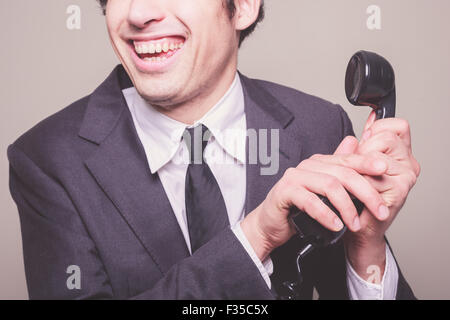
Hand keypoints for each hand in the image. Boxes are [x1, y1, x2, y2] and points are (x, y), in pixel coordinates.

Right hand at [241, 136, 389, 260]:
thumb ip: (339, 172)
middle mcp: (308, 166)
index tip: (386, 171)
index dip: (367, 164)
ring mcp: (295, 177)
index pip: (348, 160)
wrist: (270, 224)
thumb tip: (354, 144)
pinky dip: (326, 214)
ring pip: (330, 185)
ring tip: (355, 224)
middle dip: (366, 192)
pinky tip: (335, 225)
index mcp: (319, 163)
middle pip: (343, 173)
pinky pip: (310, 201)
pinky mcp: (285, 192)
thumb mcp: (324, 192)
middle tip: (380, 211)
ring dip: (347, 207)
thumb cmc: (297, 208)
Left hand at [344, 112, 419, 279]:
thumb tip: (367, 122)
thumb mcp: (356, 164)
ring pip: (377, 156)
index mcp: (401, 154)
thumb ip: (360, 144)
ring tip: (357, 181)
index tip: (365, 141)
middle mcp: (408, 164)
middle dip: (364, 150)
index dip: (377, 130)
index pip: (397, 125)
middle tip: (358, 167)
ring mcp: (406, 178)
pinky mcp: (399, 190)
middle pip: (386, 138)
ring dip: (359, 167)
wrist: (357, 229)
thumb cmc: (357, 198)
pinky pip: (371, 176)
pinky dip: (358, 183)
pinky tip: (358, 193)